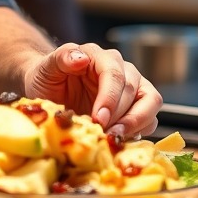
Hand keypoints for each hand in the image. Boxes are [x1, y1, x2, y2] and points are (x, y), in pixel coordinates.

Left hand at [22, 42, 161, 137]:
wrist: (47, 89)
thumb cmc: (47, 77)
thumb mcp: (47, 66)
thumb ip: (62, 58)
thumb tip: (81, 58)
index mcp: (101, 57)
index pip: (115, 74)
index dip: (110, 98)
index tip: (98, 119)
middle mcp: (122, 69)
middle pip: (135, 90)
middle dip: (122, 115)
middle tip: (106, 134)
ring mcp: (133, 89)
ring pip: (151, 102)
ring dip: (136, 123)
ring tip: (114, 138)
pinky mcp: (135, 108)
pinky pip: (150, 119)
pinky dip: (139, 132)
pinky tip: (118, 140)